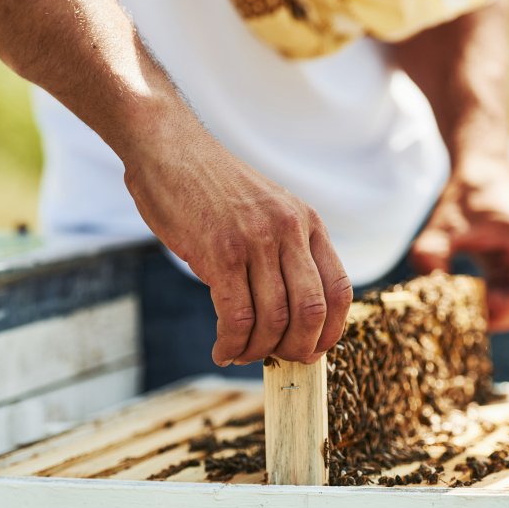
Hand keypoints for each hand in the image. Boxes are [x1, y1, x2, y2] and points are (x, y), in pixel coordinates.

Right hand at [124, 117, 352, 365]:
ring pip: (274, 319)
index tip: (314, 350)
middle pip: (312, 311)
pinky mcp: (220, 252)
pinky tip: (222, 350)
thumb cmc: (211, 186)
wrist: (168, 146)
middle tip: (280, 361)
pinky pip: (237, 316)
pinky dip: (232, 344)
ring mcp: (257, 241)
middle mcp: (289, 231)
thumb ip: (283, 252)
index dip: (331, 331)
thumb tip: (286, 315)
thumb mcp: (266, 210)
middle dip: (299, 349)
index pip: (340, 290)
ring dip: (259, 351)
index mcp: (307, 223)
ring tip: (241, 354)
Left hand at [410, 163, 508, 332]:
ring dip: (495, 312)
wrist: (482, 169)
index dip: (501, 310)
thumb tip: (426, 287)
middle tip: (461, 316)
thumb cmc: (466, 193)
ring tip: (462, 305)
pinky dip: (493, 302)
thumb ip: (431, 253)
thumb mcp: (443, 223)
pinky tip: (466, 295)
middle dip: (497, 318)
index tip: (469, 306)